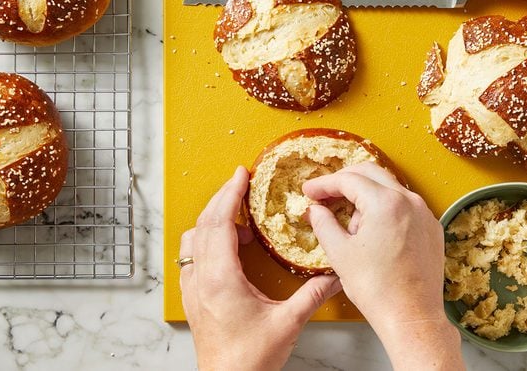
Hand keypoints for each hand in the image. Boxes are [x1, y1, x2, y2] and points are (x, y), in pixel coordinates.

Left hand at [179, 166, 342, 370]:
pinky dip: (207, 241)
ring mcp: (193, 289)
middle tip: (240, 181)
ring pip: (193, 240)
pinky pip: (192, 258)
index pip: (219, 223)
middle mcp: (201, 280)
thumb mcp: (288, 323)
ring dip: (213, 220)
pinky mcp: (194, 299)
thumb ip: (313, 294)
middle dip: (222, 198)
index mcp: (221, 279)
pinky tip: (228, 247)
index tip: (241, 174)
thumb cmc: (250, 360)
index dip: (229, 194)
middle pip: (203, 225)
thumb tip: (334, 274)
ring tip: (238, 218)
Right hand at [303, 162, 463, 370]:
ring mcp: (424, 213)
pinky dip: (385, 208)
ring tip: (347, 220)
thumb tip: (315, 210)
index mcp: (386, 203)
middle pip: (371, 174)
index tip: (309, 191)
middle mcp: (410, 201)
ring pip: (389, 188)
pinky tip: (372, 230)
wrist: (412, 318)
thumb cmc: (377, 289)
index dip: (324, 184)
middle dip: (344, 181)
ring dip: (365, 195)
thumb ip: (323, 224)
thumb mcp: (340, 254)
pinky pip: (404, 206)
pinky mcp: (432, 228)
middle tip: (324, 194)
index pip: (348, 180)